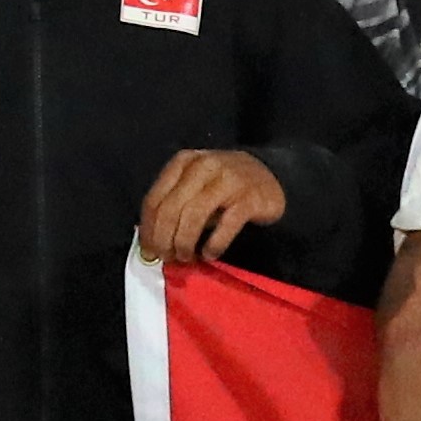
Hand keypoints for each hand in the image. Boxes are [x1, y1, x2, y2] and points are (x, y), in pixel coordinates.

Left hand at [137, 147, 292, 265]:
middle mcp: (204, 166)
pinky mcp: (250, 198)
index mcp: (184, 162)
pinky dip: (213, 245)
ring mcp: (228, 180)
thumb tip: (151, 241)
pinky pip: (225, 226)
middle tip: (168, 258)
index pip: (155, 199)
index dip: (148, 230)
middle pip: (171, 209)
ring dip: (185, 243)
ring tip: (187, 258)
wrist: (272, 177)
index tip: (149, 252)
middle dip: (165, 240)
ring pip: (193, 216)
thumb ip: (174, 205)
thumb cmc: (225, 187)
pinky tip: (210, 254)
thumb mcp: (195, 186)